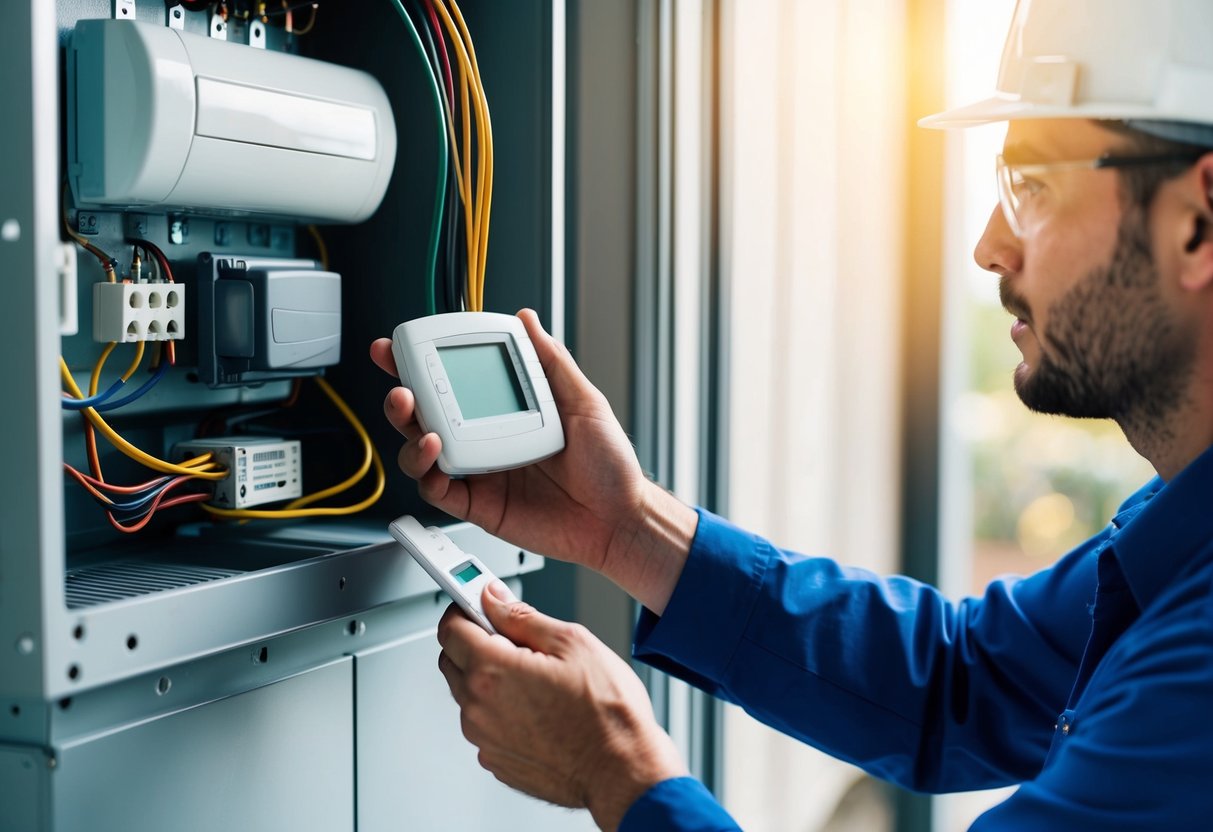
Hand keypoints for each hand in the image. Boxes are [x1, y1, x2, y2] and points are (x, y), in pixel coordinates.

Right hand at [370, 309, 697, 612]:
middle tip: (401, 386)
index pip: (455, 382)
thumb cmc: (609, 467)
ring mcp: (480, 473)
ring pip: (423, 450)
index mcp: (508, 410)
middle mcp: (487, 438)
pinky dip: (428, 473)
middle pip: (428, 414)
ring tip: (420, 424)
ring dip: (411, 434)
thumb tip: (528, 320)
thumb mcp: (585, 402)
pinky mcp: (479, 506)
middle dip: (403, 396)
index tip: (403, 347)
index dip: (423, 365)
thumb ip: (551, 361)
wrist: (619, 519)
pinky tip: (436, 456)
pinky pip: (439, 491)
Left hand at [438, 581, 687, 830]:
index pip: (450, 628)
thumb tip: (494, 599)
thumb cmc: (607, 713)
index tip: (478, 604)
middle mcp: (478, 708)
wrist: (623, 772)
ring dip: (490, 680)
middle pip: (452, 661)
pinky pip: (486, 725)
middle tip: (516, 641)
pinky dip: (502, 712)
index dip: (463, 609)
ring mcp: (485, 739)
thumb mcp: (572, 642)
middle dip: (476, 642)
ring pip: (469, 695)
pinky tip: (539, 709)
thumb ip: (522, 616)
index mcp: (492, 672)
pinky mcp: (496, 760)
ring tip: (537, 679)